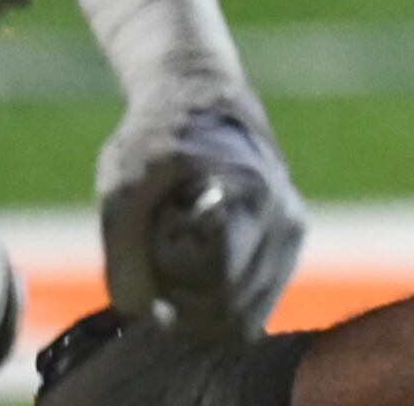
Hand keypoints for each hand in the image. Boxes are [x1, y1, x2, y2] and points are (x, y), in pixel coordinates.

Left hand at [98, 97, 306, 342]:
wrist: (198, 95)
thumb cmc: (156, 138)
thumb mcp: (121, 189)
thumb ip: (126, 256)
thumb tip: (142, 314)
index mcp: (251, 202)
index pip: (217, 290)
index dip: (175, 283)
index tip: (158, 241)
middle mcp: (286, 223)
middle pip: (230, 312)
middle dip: (185, 298)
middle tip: (162, 247)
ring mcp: (292, 236)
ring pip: (245, 317)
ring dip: (201, 302)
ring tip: (180, 250)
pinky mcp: (288, 246)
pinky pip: (253, 307)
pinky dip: (219, 300)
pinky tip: (196, 263)